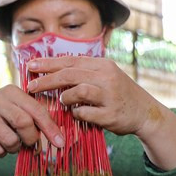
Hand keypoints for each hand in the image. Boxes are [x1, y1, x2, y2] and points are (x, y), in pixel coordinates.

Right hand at [0, 84, 61, 157]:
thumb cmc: (3, 113)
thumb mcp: (17, 105)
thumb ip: (37, 114)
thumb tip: (61, 134)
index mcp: (12, 91)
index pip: (37, 110)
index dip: (50, 128)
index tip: (60, 143)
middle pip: (24, 123)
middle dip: (31, 138)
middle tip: (30, 142)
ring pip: (11, 140)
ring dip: (15, 148)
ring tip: (11, 141)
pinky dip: (2, 152)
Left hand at [25, 55, 175, 169]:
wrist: (146, 113)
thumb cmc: (118, 95)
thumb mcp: (104, 78)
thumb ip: (82, 74)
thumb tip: (51, 72)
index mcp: (102, 65)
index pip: (70, 61)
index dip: (48, 64)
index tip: (30, 67)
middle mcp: (107, 77)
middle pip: (69, 74)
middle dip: (46, 80)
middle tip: (31, 87)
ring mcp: (110, 95)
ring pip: (77, 91)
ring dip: (65, 98)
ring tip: (64, 101)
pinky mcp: (111, 114)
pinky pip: (85, 113)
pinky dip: (77, 113)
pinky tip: (78, 113)